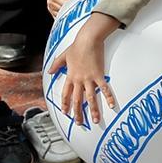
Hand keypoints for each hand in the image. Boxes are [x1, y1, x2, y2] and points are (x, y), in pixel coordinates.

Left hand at [46, 14, 120, 128]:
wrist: (88, 39)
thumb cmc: (77, 46)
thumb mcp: (63, 56)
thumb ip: (56, 65)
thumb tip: (49, 72)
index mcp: (70, 76)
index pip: (66, 94)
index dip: (65, 104)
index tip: (66, 113)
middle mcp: (79, 80)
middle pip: (77, 100)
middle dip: (78, 113)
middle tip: (80, 123)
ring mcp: (89, 78)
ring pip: (90, 98)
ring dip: (93, 110)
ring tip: (96, 120)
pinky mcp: (99, 75)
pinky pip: (104, 89)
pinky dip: (108, 97)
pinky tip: (112, 105)